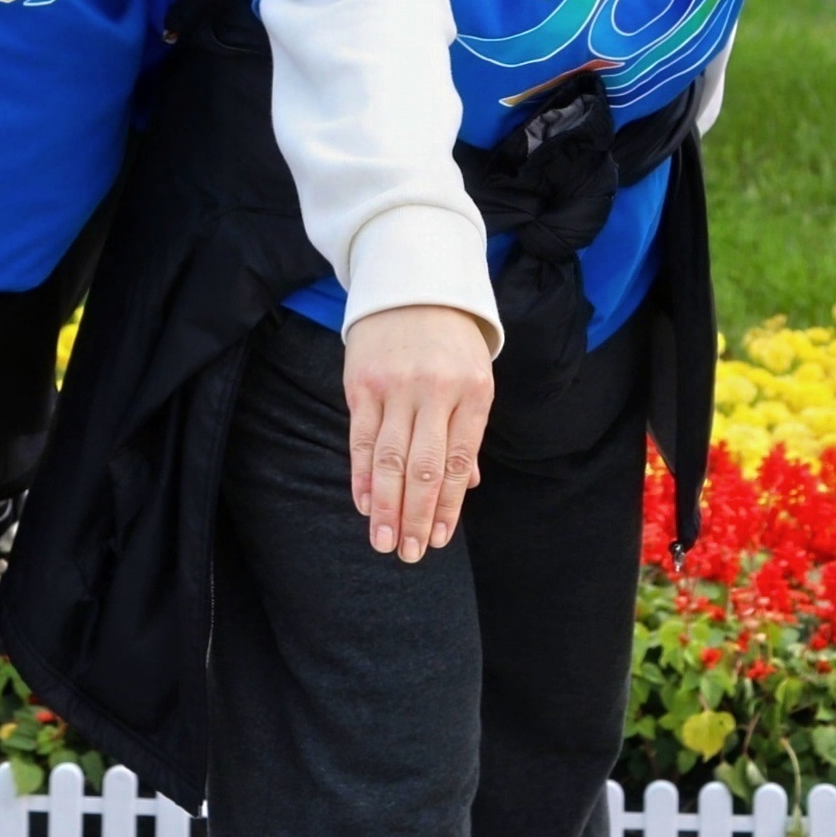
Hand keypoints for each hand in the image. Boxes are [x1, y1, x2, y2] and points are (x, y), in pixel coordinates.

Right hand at [341, 305, 493, 562]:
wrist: (413, 282)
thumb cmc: (451, 340)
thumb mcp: (475, 377)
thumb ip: (468, 431)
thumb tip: (468, 486)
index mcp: (473, 392)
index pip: (459, 462)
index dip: (449, 506)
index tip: (440, 539)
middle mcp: (435, 391)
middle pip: (424, 468)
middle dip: (417, 516)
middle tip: (410, 554)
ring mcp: (396, 387)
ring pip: (389, 459)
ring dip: (386, 506)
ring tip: (384, 541)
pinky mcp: (362, 384)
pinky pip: (360, 438)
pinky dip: (361, 475)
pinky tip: (363, 502)